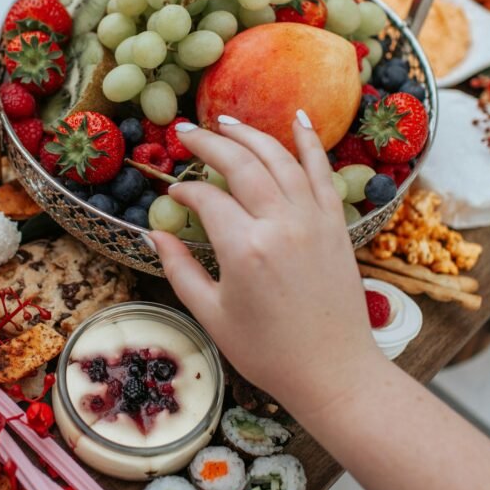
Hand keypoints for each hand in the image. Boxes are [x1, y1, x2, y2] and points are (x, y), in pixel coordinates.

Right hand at [148, 112, 384, 419]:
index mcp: (243, 249)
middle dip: (209, 144)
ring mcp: (313, 219)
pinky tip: (297, 118)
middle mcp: (280, 223)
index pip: (206, 200)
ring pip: (279, 158)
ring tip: (225, 122)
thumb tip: (154, 236)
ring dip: (250, 134)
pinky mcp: (335, 224)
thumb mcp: (211, 315)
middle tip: (186, 133)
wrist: (332, 371)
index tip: (172, 196)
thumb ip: (180, 270)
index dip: (184, 193)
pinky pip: (323, 172)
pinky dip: (310, 143)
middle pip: (240, 164)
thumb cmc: (267, 352)